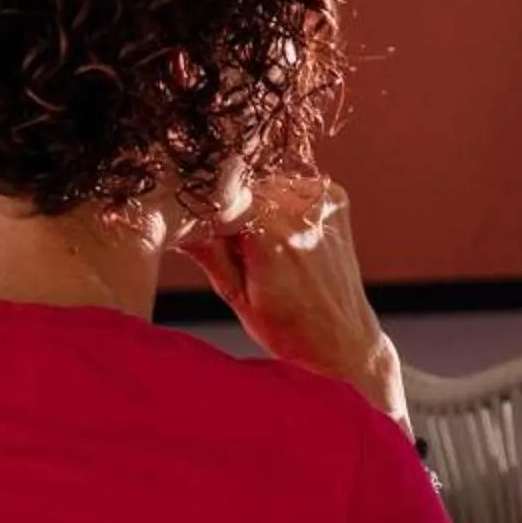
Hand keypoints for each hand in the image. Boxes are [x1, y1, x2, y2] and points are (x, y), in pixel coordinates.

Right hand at [181, 177, 406, 426]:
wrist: (344, 339)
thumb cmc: (291, 330)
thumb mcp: (237, 298)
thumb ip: (209, 253)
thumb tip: (177, 224)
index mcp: (270, 237)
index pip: (219, 202)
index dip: (205, 216)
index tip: (197, 230)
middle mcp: (299, 212)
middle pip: (244, 189)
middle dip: (233, 211)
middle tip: (238, 249)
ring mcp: (322, 201)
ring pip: (267, 184)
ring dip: (259, 205)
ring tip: (266, 247)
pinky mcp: (335, 199)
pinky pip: (293, 187)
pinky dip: (284, 204)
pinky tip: (288, 236)